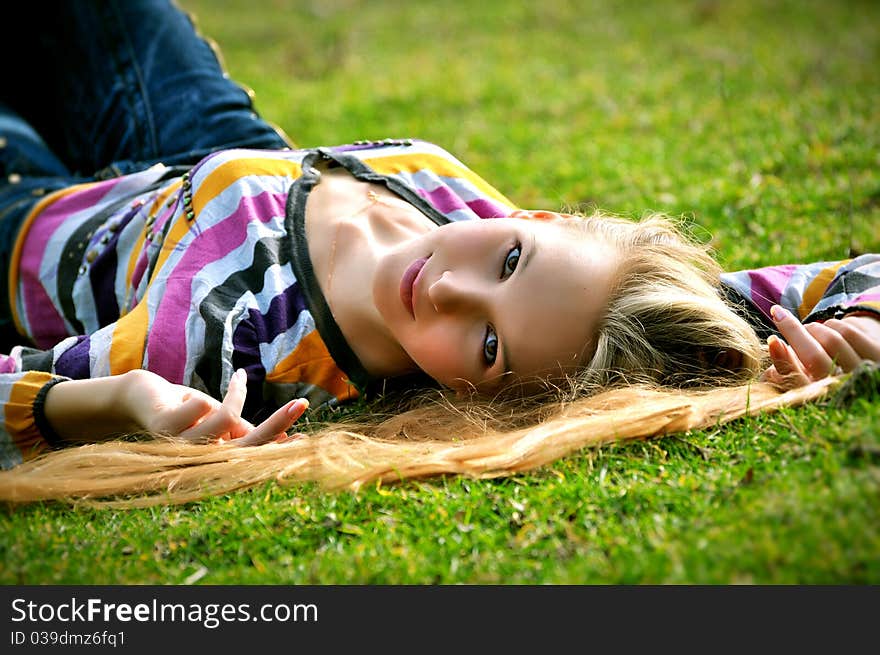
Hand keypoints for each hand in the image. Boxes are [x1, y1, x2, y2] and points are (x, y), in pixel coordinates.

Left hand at [121, 368, 307, 445]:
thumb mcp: (218, 418)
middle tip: (301, 402)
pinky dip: (203, 394)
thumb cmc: (184, 409)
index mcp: (212, 459)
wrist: (139, 397)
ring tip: (229, 383)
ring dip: (232, 394)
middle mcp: (196, 461)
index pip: (253, 455)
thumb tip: (280, 436)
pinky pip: (203, 406)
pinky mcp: (165, 430)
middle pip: (248, 445)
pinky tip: (186, 397)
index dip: (278, 447)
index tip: (302, 439)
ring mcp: (180, 449)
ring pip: (226, 418)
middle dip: (276, 423)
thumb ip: (242, 429)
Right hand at [761, 304, 879, 388]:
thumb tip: (774, 343)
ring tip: (808, 331)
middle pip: (815, 356)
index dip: (783, 361)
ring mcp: (866, 371)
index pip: (798, 383)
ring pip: (832, 338)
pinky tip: (829, 329)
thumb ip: (787, 367)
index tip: (772, 340)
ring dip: (814, 328)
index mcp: (823, 400)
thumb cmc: (824, 376)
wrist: (862, 374)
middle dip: (793, 331)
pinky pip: (848, 329)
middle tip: (780, 317)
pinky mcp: (879, 354)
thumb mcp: (802, 379)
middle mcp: (846, 389)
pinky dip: (832, 324)